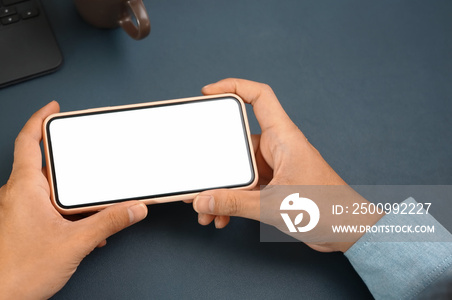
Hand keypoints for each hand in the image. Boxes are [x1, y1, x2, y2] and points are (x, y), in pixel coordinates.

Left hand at [0, 101, 147, 298]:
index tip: (52, 108)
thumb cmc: (21, 271)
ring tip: (85, 202)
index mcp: (23, 186)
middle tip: (81, 154)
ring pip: (42, 187)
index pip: (27, 140)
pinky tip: (77, 227)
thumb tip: (132, 208)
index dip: (39, 119)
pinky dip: (59, 208)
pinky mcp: (16, 224)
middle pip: (39, 162)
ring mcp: (14, 209)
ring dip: (65, 191)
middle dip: (63, 160)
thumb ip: (108, 223)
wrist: (0, 299)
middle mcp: (15, 194)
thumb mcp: (75, 243)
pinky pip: (39, 205)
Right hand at [191, 78, 381, 252]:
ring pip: (239, 170)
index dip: (234, 87)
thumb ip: (235, 203)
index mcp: (284, 138)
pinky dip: (231, 200)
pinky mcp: (275, 187)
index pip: (260, 97)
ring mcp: (276, 167)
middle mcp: (279, 148)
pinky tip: (221, 216)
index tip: (208, 93)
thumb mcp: (273, 206)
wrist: (350, 234)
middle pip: (237, 141)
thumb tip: (203, 199)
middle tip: (197, 175)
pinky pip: (245, 187)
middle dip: (215, 162)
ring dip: (222, 189)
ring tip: (206, 208)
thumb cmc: (329, 210)